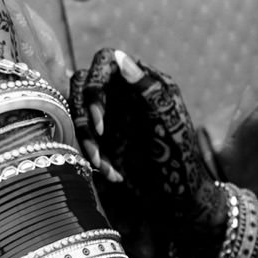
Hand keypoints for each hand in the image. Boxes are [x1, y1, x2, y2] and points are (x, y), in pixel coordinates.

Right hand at [73, 47, 226, 257]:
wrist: (179, 200)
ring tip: (105, 167)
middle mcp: (124, 94)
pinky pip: (83, 137)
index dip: (96, 83)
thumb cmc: (180, 159)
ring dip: (87, 141)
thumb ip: (146, 89)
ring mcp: (111, 116)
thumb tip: (119, 57)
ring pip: (77, 112)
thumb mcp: (166, 123)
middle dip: (85, 115)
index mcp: (144, 83)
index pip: (106, 61)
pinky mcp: (103, 139)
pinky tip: (113, 175)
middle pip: (81, 84)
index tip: (101, 117)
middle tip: (99, 138)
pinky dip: (93, 156)